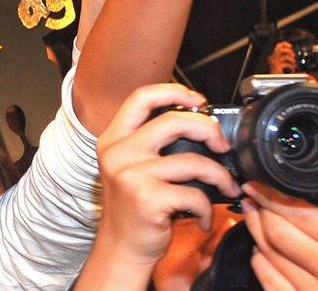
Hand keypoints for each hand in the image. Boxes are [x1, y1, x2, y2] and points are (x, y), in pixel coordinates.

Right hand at [94, 84, 240, 266]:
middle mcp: (118, 152)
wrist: (121, 246)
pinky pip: (196, 194)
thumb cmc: (133, 206)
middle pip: (173, 121)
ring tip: (225, 187)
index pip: (141, 98)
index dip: (174, 91)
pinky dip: (208, 208)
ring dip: (220, 176)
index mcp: (113, 139)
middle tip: (222, 146)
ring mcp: (131, 175)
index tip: (198, 101)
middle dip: (209, 129)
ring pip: (193, 160)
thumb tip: (199, 123)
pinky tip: (202, 216)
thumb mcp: (131, 166)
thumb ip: (152, 143)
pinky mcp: (148, 199)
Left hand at [243, 182, 317, 289]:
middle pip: (281, 235)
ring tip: (253, 216)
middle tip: (253, 198)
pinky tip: (260, 250)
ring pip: (271, 256)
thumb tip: (306, 197)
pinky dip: (261, 261)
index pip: (304, 216)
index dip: (273, 197)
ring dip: (256, 232)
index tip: (257, 186)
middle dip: (262, 212)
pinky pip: (271, 281)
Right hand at [267, 41, 296, 73]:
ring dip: (291, 59)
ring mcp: (274, 62)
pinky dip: (290, 66)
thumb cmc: (279, 73)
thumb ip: (286, 57)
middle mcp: (272, 58)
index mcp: (273, 56)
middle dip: (289, 51)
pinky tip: (292, 69)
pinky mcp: (276, 67)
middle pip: (280, 49)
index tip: (290, 46)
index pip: (278, 46)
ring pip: (284, 56)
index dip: (284, 44)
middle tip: (293, 56)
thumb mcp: (283, 63)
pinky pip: (286, 64)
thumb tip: (292, 53)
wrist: (275, 81)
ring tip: (293, 63)